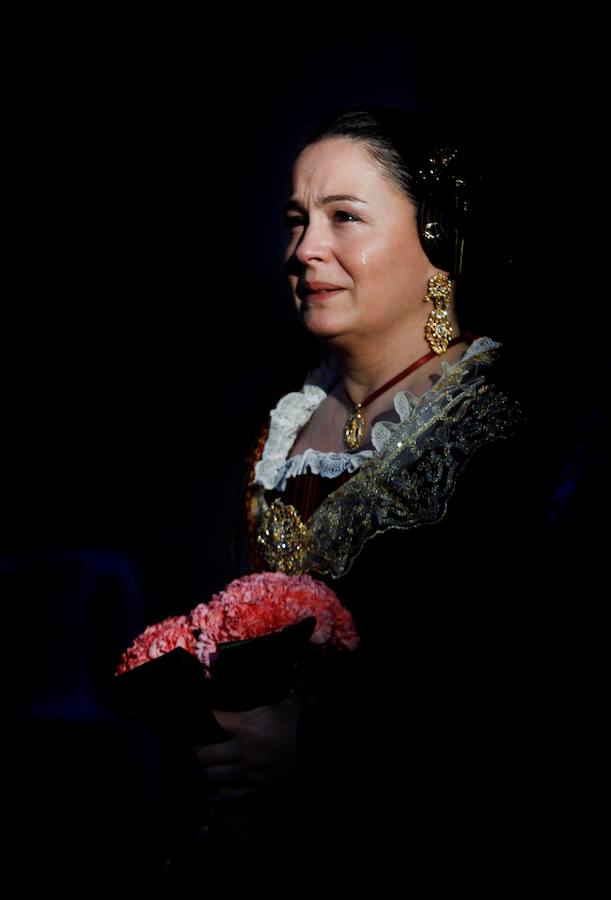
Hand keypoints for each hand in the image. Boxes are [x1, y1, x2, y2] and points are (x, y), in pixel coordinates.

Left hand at [193, 691, 304, 814]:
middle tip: (195, 751)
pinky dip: (218, 798)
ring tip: (203, 771)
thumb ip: (265, 701)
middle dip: (196, 752)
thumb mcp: (279, 707)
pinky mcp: (255, 793)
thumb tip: (266, 690)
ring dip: (204, 774)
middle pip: (202, 755)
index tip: (191, 724)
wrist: (314, 749)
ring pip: (210, 778)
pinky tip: (216, 793)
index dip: (197, 720)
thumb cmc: (297, 727)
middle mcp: (242, 752)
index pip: (212, 720)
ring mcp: (247, 775)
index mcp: (247, 727)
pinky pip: (227, 801)